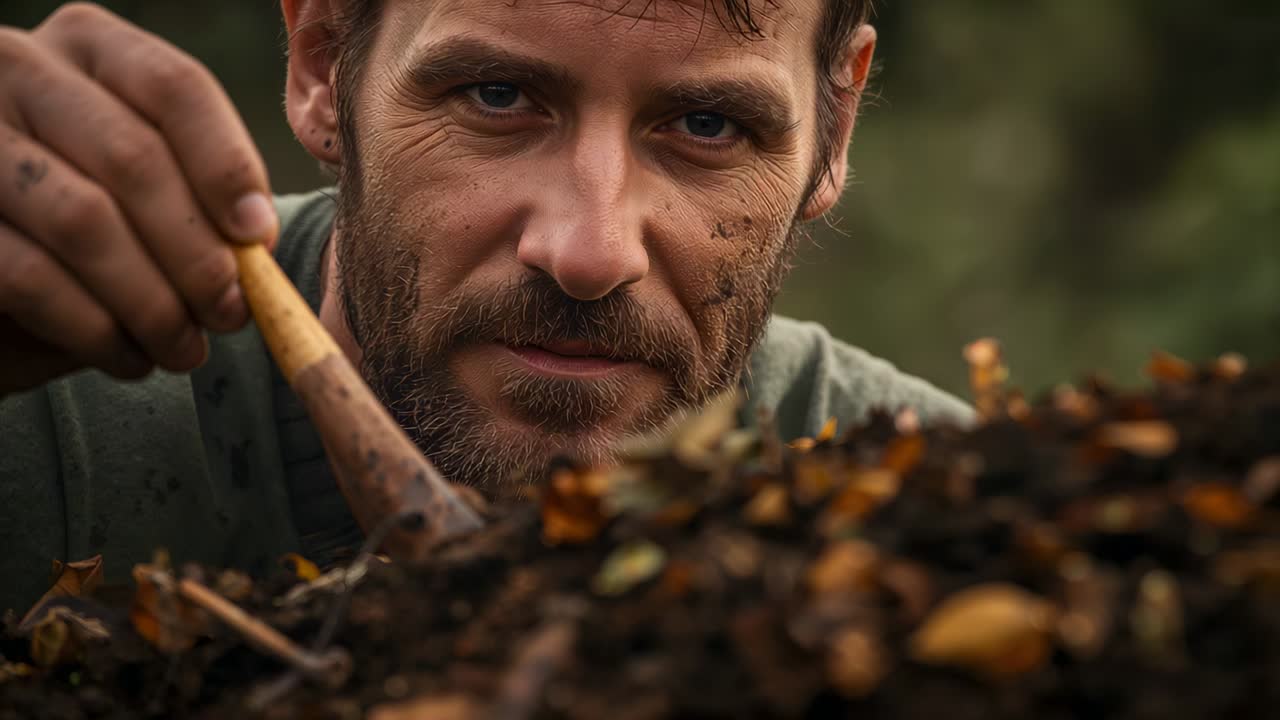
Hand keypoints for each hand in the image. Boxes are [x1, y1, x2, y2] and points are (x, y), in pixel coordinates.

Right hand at [0, 3, 276, 396]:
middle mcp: (19, 68)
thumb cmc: (89, 231)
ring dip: (152, 302)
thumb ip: (199, 200)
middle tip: (231, 314)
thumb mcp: (148, 191)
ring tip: (184, 348)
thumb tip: (255, 243)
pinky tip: (129, 357)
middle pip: (133, 157)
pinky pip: (32, 276)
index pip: (175, 87)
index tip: (259, 240)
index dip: (227, 167)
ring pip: (84, 220)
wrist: (2, 286)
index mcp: (90, 49)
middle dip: (197, 252)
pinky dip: (95, 329)